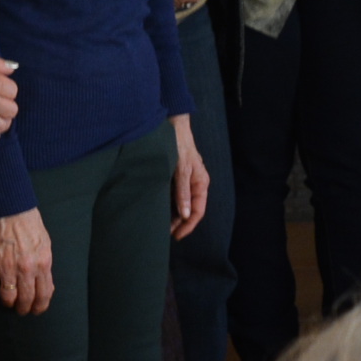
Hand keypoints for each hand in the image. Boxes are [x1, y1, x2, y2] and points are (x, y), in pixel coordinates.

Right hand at [0, 208, 54, 313]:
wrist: (9, 207)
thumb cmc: (28, 223)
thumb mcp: (45, 244)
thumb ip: (45, 266)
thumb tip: (44, 286)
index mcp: (43, 262)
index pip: (44, 294)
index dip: (39, 307)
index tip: (36, 310)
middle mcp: (26, 268)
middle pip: (25, 300)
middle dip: (23, 309)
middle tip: (21, 309)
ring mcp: (7, 266)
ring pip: (7, 298)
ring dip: (8, 303)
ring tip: (8, 300)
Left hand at [169, 114, 208, 238]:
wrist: (172, 125)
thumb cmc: (179, 144)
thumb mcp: (181, 169)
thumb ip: (183, 191)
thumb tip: (186, 215)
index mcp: (201, 183)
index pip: (198, 211)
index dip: (188, 225)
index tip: (177, 235)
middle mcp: (194, 184)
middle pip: (189, 210)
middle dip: (179, 223)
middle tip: (166, 234)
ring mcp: (185, 180)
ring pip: (181, 204)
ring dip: (173, 215)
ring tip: (161, 225)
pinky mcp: (175, 176)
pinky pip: (173, 195)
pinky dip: (167, 204)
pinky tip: (159, 209)